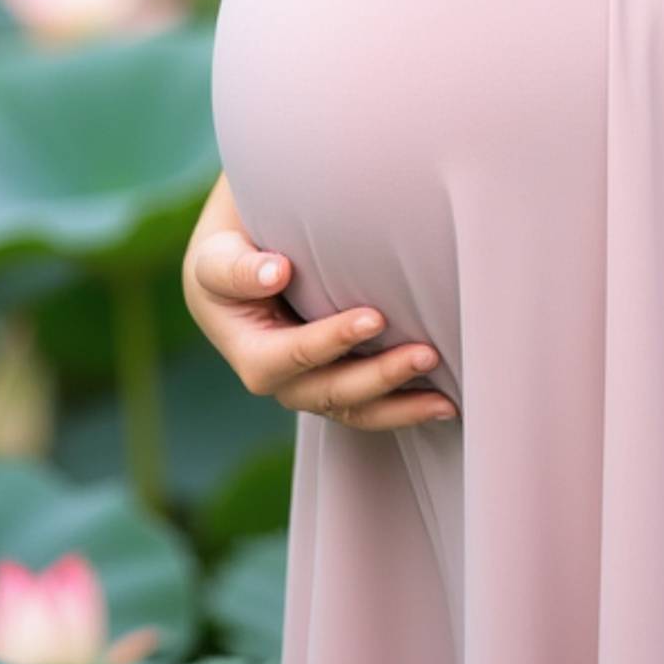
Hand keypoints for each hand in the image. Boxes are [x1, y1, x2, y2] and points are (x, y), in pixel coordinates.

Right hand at [181, 227, 457, 430]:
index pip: (292, 356)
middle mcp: (281, 380)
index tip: (375, 317)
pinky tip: (443, 404)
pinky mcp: (336, 380)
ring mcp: (310, 386)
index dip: (331, 341)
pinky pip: (369, 405)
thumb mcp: (217, 256)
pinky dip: (403, 406)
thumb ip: (237, 268)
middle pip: (330, 393)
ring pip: (355, 410)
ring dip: (400, 405)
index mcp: (250, 352)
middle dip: (379, 378)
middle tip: (426, 354)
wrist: (237, 265)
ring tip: (445, 400)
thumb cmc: (228, 253)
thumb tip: (275, 273)